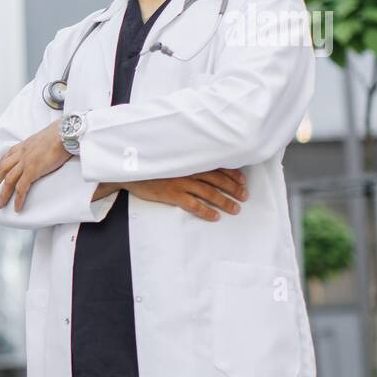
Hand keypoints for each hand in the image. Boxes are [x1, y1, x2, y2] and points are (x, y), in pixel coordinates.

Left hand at [0, 120, 71, 211]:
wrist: (66, 132)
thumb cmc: (62, 133)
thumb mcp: (46, 137)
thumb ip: (43, 145)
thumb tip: (49, 148)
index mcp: (25, 144)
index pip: (8, 155)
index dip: (1, 165)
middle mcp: (22, 153)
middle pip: (3, 169)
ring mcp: (25, 162)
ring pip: (9, 180)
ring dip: (3, 194)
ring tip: (0, 204)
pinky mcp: (32, 170)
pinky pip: (21, 188)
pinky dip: (18, 199)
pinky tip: (17, 207)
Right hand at [125, 168, 247, 220]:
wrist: (132, 172)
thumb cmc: (152, 165)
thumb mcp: (172, 159)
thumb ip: (188, 163)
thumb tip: (203, 169)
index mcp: (191, 161)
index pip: (217, 167)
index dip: (232, 174)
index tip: (243, 181)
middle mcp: (189, 171)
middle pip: (218, 180)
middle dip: (233, 189)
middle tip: (244, 197)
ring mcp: (182, 183)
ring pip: (209, 193)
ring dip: (224, 201)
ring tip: (235, 209)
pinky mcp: (173, 194)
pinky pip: (194, 205)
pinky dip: (206, 211)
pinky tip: (215, 217)